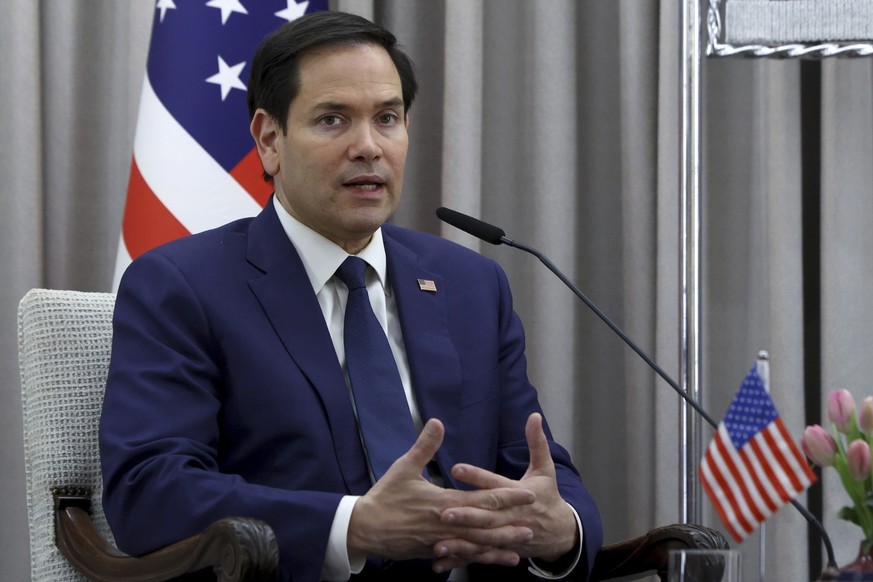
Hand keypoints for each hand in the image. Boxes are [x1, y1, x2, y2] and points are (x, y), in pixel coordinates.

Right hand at [347, 418, 536, 565]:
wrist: (365, 528)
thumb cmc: (385, 496)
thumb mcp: (404, 467)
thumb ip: (424, 446)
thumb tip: (437, 422)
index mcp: (443, 502)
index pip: (483, 500)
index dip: (507, 497)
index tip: (528, 495)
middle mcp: (447, 525)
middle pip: (485, 526)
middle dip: (510, 525)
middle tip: (533, 525)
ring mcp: (441, 542)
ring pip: (476, 546)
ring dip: (499, 546)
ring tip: (520, 547)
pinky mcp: (434, 552)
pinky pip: (462, 557)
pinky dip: (480, 558)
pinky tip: (493, 560)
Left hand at [432, 413, 578, 571]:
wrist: (561, 532)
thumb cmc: (548, 496)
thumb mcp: (545, 468)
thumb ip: (537, 442)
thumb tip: (534, 416)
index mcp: (519, 494)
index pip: (496, 484)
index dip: (477, 476)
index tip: (457, 468)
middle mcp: (512, 516)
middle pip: (488, 516)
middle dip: (467, 515)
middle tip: (443, 512)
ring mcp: (507, 536)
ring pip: (482, 540)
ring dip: (461, 541)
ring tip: (439, 539)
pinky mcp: (501, 549)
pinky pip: (479, 555)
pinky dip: (461, 557)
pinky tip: (441, 559)